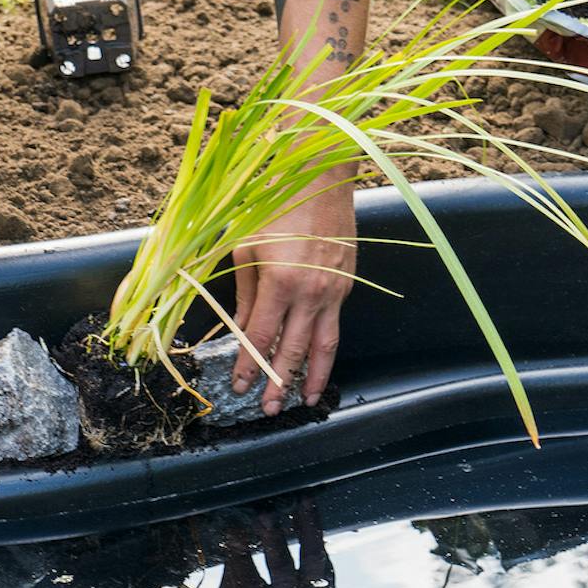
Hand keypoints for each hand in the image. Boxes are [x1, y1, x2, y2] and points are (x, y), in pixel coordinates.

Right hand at [215, 500, 335, 587]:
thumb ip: (230, 581)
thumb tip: (229, 538)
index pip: (249, 586)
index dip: (240, 557)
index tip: (231, 530)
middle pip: (283, 571)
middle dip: (273, 540)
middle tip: (264, 513)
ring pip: (313, 558)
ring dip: (308, 526)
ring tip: (302, 499)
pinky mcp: (330, 586)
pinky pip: (323, 554)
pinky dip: (315, 530)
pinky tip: (307, 508)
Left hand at [230, 173, 356, 412]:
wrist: (321, 178)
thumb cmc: (276, 205)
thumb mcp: (246, 247)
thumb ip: (243, 294)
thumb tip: (240, 329)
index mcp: (280, 282)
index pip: (260, 337)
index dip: (249, 366)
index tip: (240, 388)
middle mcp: (311, 292)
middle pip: (294, 351)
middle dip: (280, 384)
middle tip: (270, 410)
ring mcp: (333, 291)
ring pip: (325, 347)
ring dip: (314, 378)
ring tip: (306, 402)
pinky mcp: (347, 285)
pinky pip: (335, 326)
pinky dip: (327, 350)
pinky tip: (320, 364)